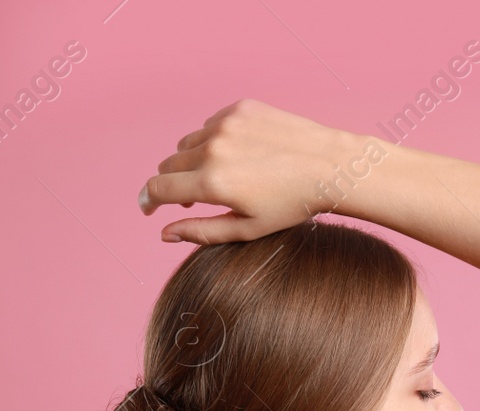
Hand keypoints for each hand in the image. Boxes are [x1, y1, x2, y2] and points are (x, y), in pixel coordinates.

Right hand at [139, 98, 356, 245]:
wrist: (332, 167)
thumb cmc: (291, 205)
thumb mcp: (246, 229)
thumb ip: (200, 231)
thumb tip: (165, 233)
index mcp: (212, 183)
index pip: (157, 187)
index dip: (148, 200)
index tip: (149, 208)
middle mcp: (213, 149)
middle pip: (169, 164)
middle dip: (174, 183)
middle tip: (194, 197)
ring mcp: (226, 124)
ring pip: (188, 143)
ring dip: (194, 160)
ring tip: (221, 176)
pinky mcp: (240, 108)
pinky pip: (211, 124)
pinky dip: (215, 140)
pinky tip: (241, 154)